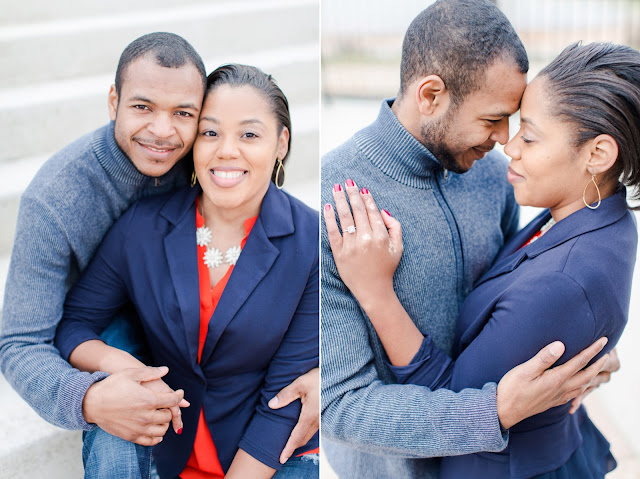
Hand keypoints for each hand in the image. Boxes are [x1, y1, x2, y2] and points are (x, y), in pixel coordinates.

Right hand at [83, 366, 185, 445]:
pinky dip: (157, 436)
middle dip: (169, 409)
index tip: (179, 393)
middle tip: (166, 404)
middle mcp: (146, 416)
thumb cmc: (111, 385)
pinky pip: (151, 441)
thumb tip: (166, 370)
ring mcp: (139, 428)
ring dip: (164, 422)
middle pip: (168, 416)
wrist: (91, 403)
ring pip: (162, 430)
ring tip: (160, 415)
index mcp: (149, 399)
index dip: (179, 396)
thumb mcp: (131, 374)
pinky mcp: (131, 437)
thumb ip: (151, 372)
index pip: (173, 401)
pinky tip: (155, 428)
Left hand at [268, 368, 318, 463]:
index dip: (289, 448)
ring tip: (291, 443)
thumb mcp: (300, 383)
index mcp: (310, 415)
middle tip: (283, 453)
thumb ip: (285, 395)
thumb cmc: (320, 377)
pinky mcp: (326, 414)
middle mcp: (318, 420)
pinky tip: (302, 430)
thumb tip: (271, 405)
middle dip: (293, 446)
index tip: (281, 458)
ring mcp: (323, 418)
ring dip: (300, 440)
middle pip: (303, 438)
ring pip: (310, 434)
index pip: (297, 436)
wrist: (339, 375)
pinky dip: (306, 433)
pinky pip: (315, 428)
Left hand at [323, 179, 402, 308]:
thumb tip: (382, 210)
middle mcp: (366, 238)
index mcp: (381, 236)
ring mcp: (351, 245)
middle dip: (352, 193)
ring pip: (344, 216)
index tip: (361, 188)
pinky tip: (327, 206)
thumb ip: (394, 226)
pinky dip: (329, 218)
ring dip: (340, 199)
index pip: (372, 211)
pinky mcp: (339, 253)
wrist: (374, 291)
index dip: (366, 198)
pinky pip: (332, 231)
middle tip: (347, 181)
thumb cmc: (386, 268)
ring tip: (336, 188)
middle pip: (357, 210)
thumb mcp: (398, 247)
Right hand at [496, 338, 609, 429]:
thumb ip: (543, 358)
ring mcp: (558, 397)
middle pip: (587, 375)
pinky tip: (580, 384)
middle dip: (599, 363)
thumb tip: (561, 345)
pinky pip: (575, 394)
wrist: (504, 411)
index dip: (593, 350)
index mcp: (556, 379)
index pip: (579, 362)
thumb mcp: (524, 370)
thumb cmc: (512, 389)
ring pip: (583, 386)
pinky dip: (583, 386)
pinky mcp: (553, 402)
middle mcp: (561, 389)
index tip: (603, 340)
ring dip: (593, 375)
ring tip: (597, 366)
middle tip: (607, 352)